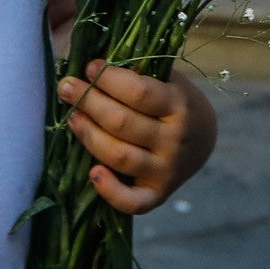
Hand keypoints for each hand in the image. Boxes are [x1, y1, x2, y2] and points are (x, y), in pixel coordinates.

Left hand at [62, 64, 216, 216]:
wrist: (203, 139)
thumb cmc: (175, 102)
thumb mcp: (168, 81)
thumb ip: (140, 75)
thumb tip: (94, 67)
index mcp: (180, 106)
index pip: (139, 92)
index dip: (108, 79)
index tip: (89, 66)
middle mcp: (174, 140)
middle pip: (122, 122)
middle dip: (88, 101)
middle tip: (67, 87)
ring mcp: (166, 170)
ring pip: (119, 156)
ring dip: (88, 134)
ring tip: (72, 116)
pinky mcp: (157, 195)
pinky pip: (131, 202)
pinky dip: (110, 190)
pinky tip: (92, 172)